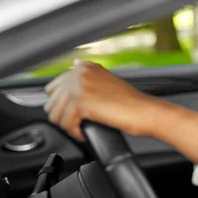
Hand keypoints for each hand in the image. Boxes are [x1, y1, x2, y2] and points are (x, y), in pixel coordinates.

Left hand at [44, 59, 159, 140]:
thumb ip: (88, 73)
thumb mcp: (107, 80)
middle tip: (80, 123)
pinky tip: (85, 133)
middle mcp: (79, 73)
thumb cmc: (130, 102)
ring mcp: (79, 87)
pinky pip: (66, 124)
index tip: (74, 113)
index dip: (63, 104)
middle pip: (52, 102)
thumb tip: (75, 63)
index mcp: (84, 67)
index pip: (54, 87)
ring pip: (56, 115)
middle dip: (64, 116)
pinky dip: (75, 133)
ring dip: (68, 126)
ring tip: (82, 129)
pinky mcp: (81, 103)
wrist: (144, 111)